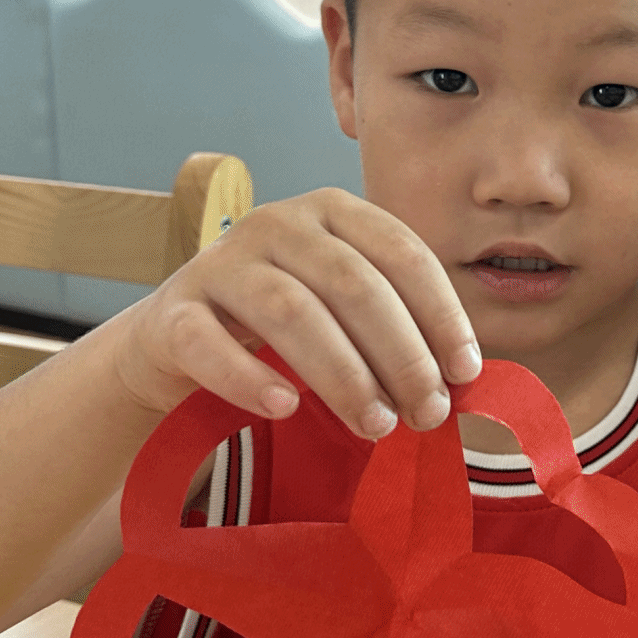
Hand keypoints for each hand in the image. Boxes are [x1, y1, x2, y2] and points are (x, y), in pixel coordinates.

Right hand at [109, 188, 482, 438]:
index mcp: (334, 213)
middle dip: (401, 355)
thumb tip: (461, 380)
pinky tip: (284, 408)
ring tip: (376, 425)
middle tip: (427, 414)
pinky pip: (208, 344)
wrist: (178, 341)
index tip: (465, 372)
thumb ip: (397, 328)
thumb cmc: (287, 328)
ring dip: (343, 374)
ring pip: (291, 312)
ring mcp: (220, 263)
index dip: (441, 314)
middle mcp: (278, 223)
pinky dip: (249, 378)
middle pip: (354, 285)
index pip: (404, 254)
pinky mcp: (171, 311)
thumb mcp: (345, 311)